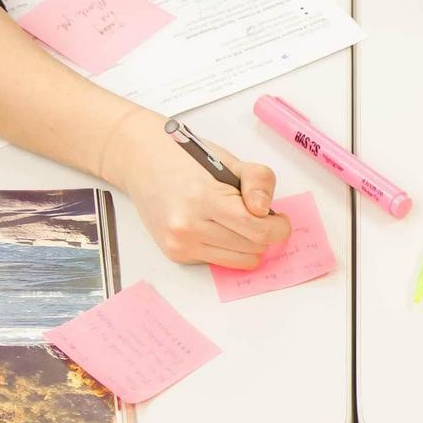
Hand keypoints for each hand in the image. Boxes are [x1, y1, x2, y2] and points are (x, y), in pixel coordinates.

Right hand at [99, 108, 290, 268]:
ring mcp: (180, 243)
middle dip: (264, 233)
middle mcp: (188, 226)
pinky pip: (219, 262)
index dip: (279, 227)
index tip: (280, 219)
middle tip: (257, 215)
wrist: (142, 162)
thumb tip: (265, 212)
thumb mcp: (230, 161)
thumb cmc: (188, 160)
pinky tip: (216, 227)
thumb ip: (258, 181)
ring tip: (238, 221)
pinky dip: (227, 248)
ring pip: (240, 260)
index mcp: (204, 197)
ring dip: (248, 244)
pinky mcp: (176, 254)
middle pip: (253, 248)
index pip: (257, 230)